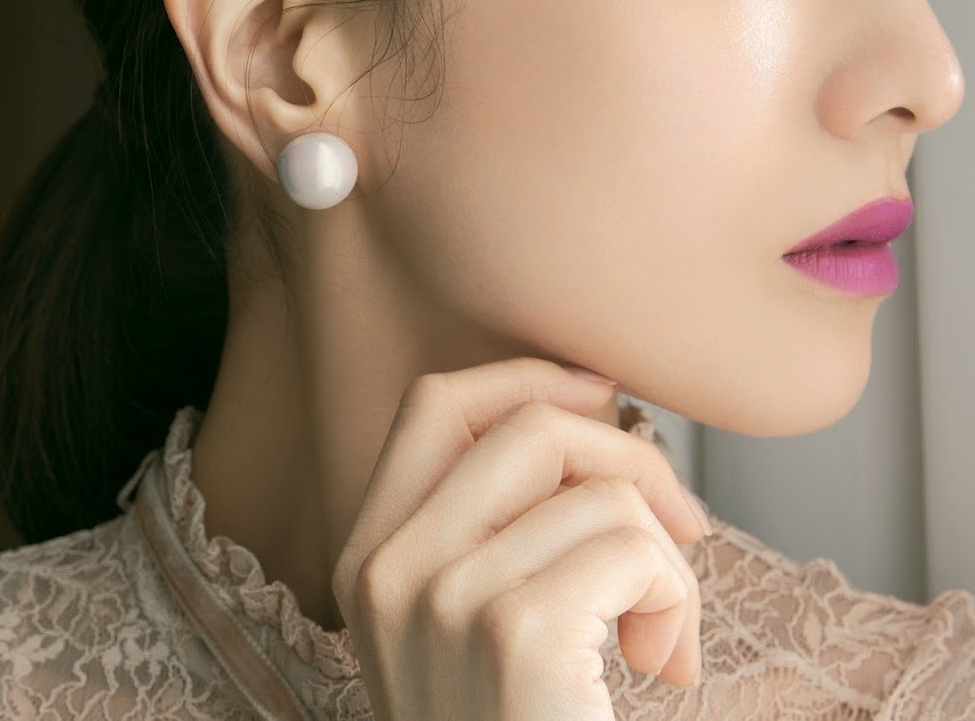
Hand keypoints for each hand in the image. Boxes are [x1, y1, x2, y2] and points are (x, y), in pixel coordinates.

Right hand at [330, 358, 709, 719]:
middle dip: (629, 459)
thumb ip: (489, 535)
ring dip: (666, 560)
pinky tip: (661, 665)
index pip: (434, 404)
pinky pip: (632, 546)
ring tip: (656, 640)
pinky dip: (677, 602)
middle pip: (526, 424)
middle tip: (678, 532)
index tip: (604, 402)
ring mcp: (440, 598)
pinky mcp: (514, 632)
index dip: (530, 379)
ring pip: (600, 489)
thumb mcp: (465, 632)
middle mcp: (387, 569)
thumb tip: (587, 421)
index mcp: (367, 560)